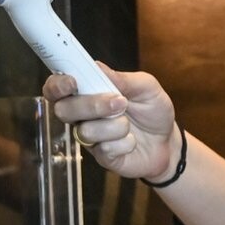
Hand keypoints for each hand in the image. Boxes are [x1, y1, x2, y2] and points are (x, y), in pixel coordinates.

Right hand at [42, 62, 177, 181]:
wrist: (167, 141)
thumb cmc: (153, 111)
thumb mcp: (146, 87)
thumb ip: (123, 78)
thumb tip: (99, 67)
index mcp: (88, 92)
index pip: (57, 87)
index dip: (57, 84)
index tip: (72, 82)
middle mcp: (83, 115)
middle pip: (63, 110)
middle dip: (91, 105)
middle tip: (119, 102)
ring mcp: (90, 138)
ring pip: (85, 131)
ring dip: (113, 126)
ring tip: (129, 124)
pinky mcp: (102, 157)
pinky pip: (103, 149)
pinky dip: (124, 143)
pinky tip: (132, 141)